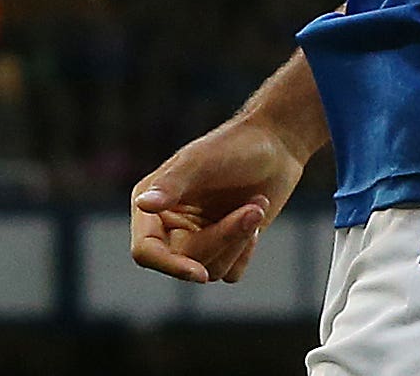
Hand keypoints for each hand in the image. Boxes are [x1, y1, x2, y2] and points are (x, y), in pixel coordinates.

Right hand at [130, 118, 308, 283]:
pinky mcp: (224, 248)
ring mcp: (198, 240)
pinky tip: (255, 216)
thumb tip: (144, 204)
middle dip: (224, 237)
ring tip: (257, 205)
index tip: (199, 274)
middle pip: (187, 260)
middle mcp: (170, 227)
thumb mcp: (201, 160)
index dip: (169, 266)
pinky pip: (231, 272)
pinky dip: (247, 249)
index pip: (146, 250)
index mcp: (152, 207)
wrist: (276, 145)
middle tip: (253, 209)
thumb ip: (172, 184)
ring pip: (212, 269)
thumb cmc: (235, 145)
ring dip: (240, 239)